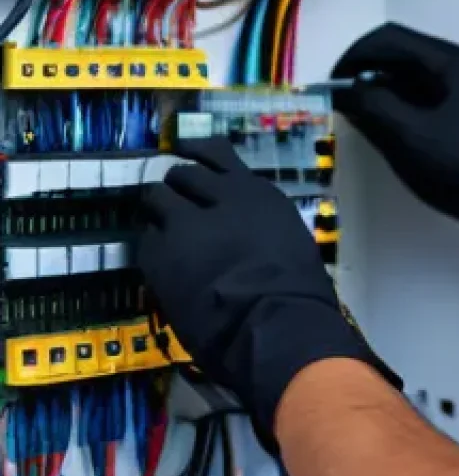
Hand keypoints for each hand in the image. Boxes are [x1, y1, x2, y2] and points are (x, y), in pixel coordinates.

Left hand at [136, 137, 401, 451]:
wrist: (274, 323)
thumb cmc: (296, 288)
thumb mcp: (285, 234)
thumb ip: (257, 218)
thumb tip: (239, 219)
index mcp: (255, 192)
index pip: (216, 153)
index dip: (198, 153)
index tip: (187, 153)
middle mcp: (220, 197)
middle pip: (181, 174)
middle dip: (177, 188)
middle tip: (178, 207)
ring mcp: (184, 223)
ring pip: (155, 198)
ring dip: (160, 212)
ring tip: (165, 233)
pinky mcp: (159, 255)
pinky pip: (146, 240)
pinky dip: (153, 247)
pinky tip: (165, 266)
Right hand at [331, 22, 458, 275]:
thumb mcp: (412, 136)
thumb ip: (375, 108)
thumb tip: (339, 90)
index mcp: (448, 61)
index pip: (391, 38)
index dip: (356, 54)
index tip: (333, 80)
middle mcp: (451, 63)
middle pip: (396, 49)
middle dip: (363, 67)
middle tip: (337, 93)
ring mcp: (453, 82)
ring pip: (402, 69)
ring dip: (374, 82)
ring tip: (350, 106)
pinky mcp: (449, 101)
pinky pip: (411, 87)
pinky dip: (388, 96)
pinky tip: (373, 115)